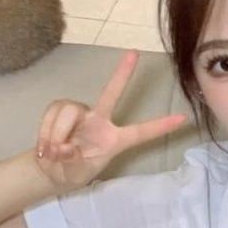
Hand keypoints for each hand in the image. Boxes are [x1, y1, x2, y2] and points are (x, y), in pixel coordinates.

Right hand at [33, 49, 188, 192]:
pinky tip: (45, 146)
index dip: (160, 126)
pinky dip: (47, 130)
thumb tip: (64, 147)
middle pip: (111, 94)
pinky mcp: (61, 108)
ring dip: (57, 133)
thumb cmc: (71, 173)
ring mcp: (81, 112)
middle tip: (134, 53)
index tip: (182, 119)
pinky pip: (54, 112)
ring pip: (70, 111)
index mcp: (114, 140)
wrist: (49, 171)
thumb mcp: (76, 174)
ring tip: (52, 153)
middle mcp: (100, 121)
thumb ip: (73, 162)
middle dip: (122, 74)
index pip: (140, 132)